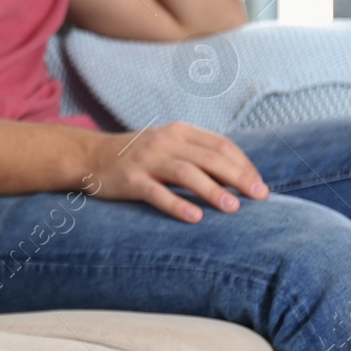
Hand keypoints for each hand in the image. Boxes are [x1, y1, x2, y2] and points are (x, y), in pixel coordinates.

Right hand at [83, 121, 269, 222]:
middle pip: (209, 157)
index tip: (260, 186)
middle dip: (238, 177)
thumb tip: (242, 179)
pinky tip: (195, 218)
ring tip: (233, 208)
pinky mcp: (130, 180)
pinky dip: (177, 205)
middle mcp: (164, 142)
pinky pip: (156, 193)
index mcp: (178, 131)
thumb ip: (199, 154)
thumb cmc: (139, 156)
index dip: (244, 165)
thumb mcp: (169, 145)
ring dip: (213, 190)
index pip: (221, 145)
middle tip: (260, 197)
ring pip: (186, 172)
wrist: (90, 156)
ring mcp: (146, 160)